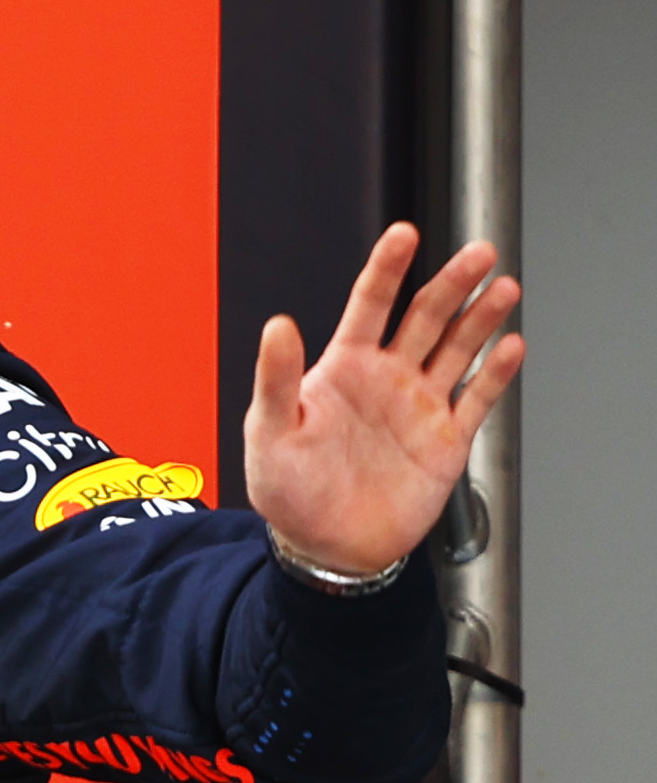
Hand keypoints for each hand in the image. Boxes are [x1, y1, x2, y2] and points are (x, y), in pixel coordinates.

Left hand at [245, 222, 524, 573]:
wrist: (326, 548)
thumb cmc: (288, 491)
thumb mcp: (270, 432)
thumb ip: (277, 379)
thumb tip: (277, 327)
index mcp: (343, 369)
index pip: (369, 305)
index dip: (387, 268)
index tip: (404, 234)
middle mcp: (387, 378)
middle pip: (426, 317)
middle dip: (452, 283)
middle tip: (479, 252)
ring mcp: (419, 406)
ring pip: (458, 348)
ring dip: (482, 317)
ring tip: (504, 286)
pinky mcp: (446, 439)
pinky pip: (477, 398)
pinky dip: (496, 373)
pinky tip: (511, 346)